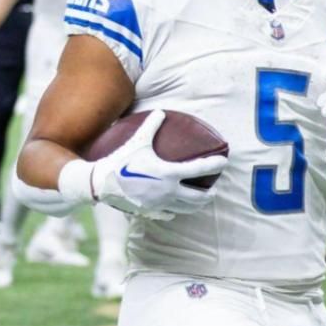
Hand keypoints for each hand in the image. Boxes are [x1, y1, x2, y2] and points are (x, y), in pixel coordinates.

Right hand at [88, 111, 229, 218]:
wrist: (102, 183)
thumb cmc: (121, 160)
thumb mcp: (138, 141)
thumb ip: (152, 126)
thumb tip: (160, 111)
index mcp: (169, 173)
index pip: (199, 169)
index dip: (214, 164)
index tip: (224, 161)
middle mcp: (169, 191)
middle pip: (198, 197)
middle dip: (209, 195)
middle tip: (213, 191)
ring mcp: (160, 204)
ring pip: (186, 209)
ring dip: (196, 206)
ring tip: (201, 201)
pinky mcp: (150, 212)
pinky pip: (167, 214)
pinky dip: (174, 211)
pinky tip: (174, 209)